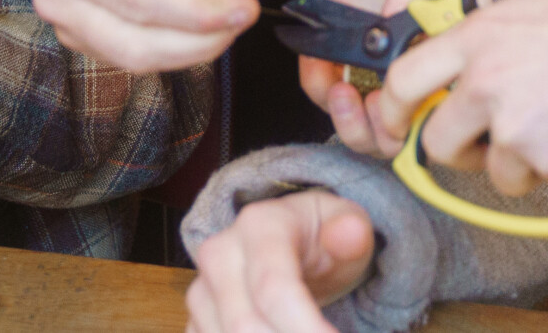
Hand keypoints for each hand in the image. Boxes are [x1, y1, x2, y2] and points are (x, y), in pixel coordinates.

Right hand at [30, 0, 256, 72]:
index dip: (196, 11)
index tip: (245, 6)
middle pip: (136, 42)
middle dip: (202, 36)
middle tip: (247, 7)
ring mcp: (70, 21)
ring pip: (142, 57)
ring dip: (198, 41)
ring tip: (234, 3)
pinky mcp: (92, 38)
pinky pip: (142, 54)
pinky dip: (183, 42)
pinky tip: (208, 13)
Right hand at [187, 190, 376, 332]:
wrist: (289, 241)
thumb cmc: (321, 237)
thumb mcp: (347, 225)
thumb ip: (352, 233)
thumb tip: (352, 231)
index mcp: (260, 226)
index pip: (274, 289)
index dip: (306, 328)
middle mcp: (220, 255)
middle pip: (245, 326)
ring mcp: (202, 290)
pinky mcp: (196, 320)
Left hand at [302, 0, 461, 156]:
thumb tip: (402, 21)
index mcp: (454, 47)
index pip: (448, 98)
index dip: (426, 113)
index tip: (402, 102)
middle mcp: (423, 69)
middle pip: (411, 128)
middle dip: (386, 129)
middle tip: (367, 103)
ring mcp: (385, 71)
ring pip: (372, 126)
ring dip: (352, 122)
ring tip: (339, 91)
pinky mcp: (349, 61)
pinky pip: (331, 91)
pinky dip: (319, 88)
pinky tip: (318, 66)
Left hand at [371, 0, 547, 195]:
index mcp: (477, 36)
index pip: (403, 79)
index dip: (393, 108)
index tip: (400, 121)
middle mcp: (486, 82)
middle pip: (437, 142)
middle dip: (459, 151)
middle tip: (489, 141)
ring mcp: (516, 126)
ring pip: (495, 172)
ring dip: (520, 164)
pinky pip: (545, 181)